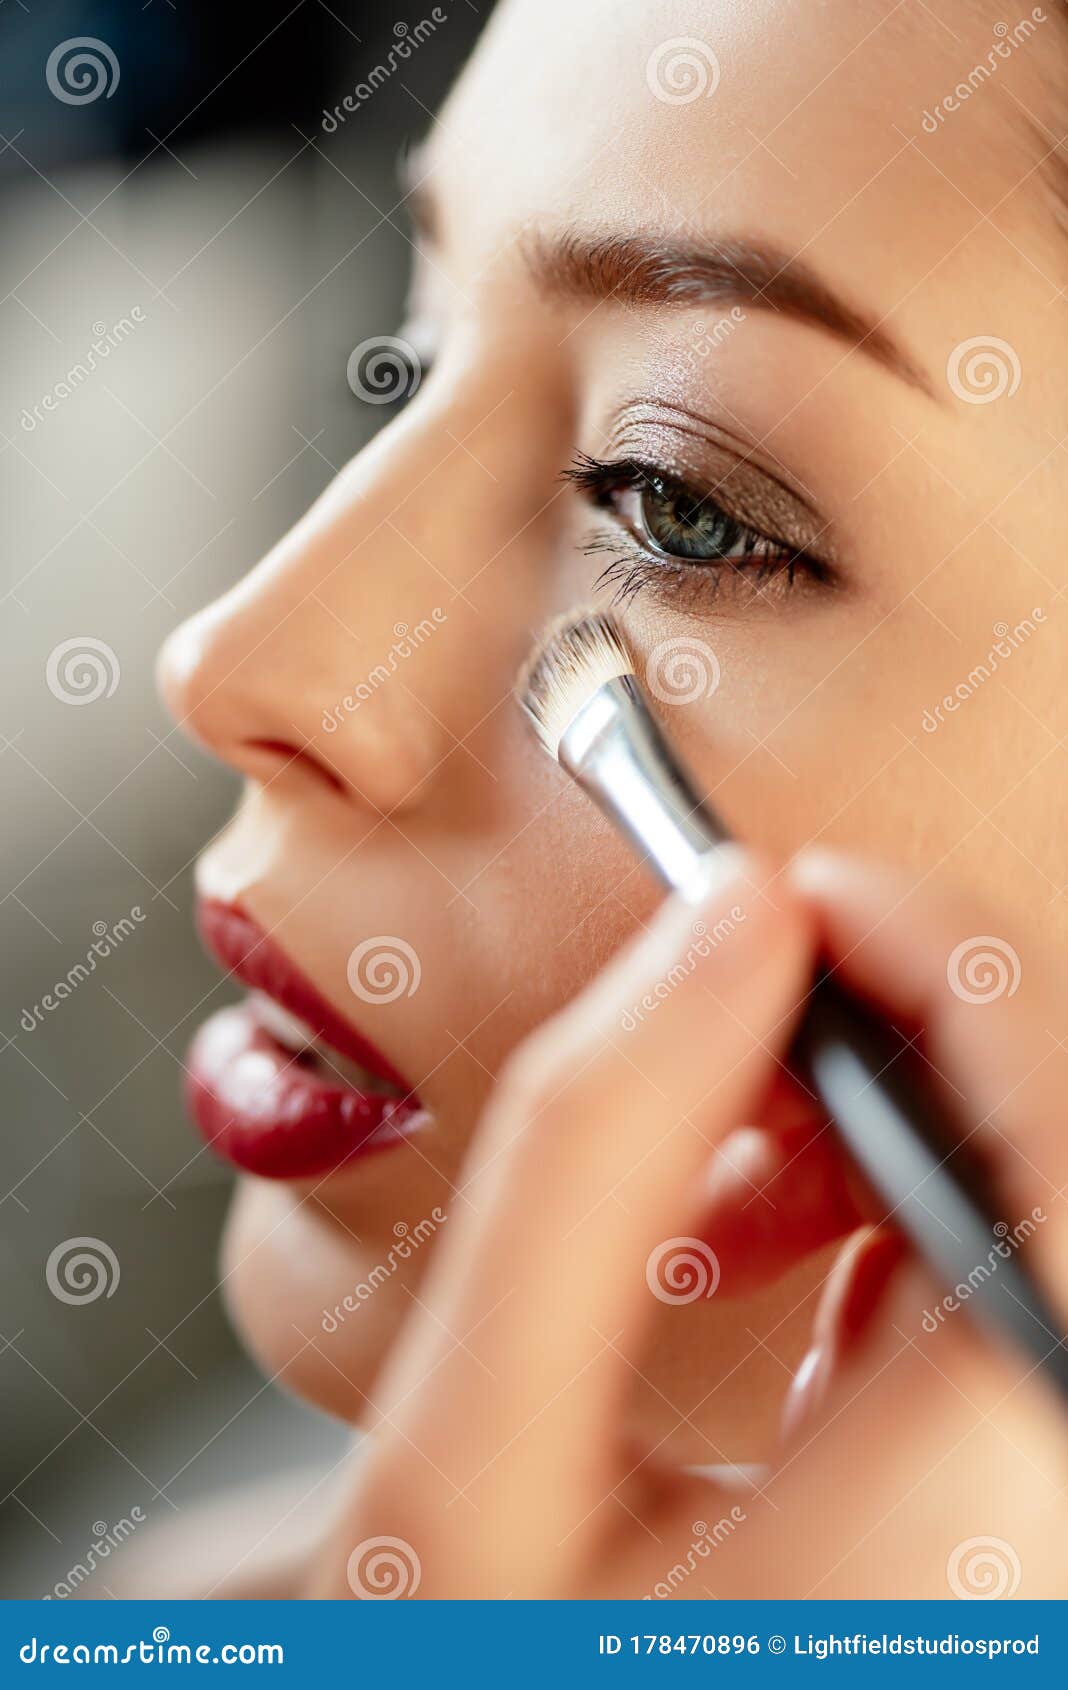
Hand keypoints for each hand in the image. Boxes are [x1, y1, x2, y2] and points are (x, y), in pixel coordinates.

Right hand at [307, 850, 1067, 1598]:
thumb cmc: (469, 1678)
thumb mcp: (471, 1448)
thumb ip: (591, 1153)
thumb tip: (724, 919)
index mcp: (971, 1536)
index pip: (1064, 1157)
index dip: (953, 968)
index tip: (790, 896)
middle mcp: (1037, 1540)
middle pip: (1059, 1177)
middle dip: (905, 1046)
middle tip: (737, 1016)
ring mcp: (1021, 1536)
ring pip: (1029, 1226)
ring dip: (879, 1136)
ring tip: (716, 1156)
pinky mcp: (980, 1523)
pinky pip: (982, 1303)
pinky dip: (878, 1226)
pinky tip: (754, 1230)